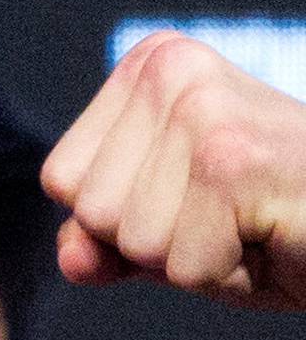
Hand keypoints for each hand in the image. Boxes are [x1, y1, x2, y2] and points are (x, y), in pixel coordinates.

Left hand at [43, 33, 305, 310]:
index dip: (123, 221)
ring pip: (134, 243)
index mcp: (150, 66)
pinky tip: (272, 232)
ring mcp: (203, 110)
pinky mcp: (234, 161)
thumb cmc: (277, 223)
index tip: (200, 197)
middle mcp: (171, 70)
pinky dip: (227, 273)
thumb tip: (72, 255)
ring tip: (254, 221)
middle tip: (233, 214)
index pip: (62, 182)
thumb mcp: (171, 235)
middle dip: (157, 243)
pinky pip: (182, 267)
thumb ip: (105, 242)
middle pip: (90, 213)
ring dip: (195, 258)